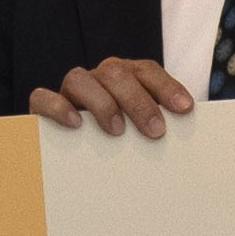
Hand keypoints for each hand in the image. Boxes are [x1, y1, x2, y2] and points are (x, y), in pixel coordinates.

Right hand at [31, 57, 197, 140]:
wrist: (75, 165)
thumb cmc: (120, 146)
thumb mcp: (141, 135)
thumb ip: (157, 130)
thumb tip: (192, 146)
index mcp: (124, 78)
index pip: (146, 70)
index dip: (166, 86)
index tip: (185, 109)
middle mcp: (97, 79)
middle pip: (116, 73)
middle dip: (138, 101)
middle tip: (155, 131)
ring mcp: (69, 92)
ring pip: (80, 78)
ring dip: (102, 103)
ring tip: (116, 130)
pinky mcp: (42, 108)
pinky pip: (42, 97)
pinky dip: (57, 106)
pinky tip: (74, 123)